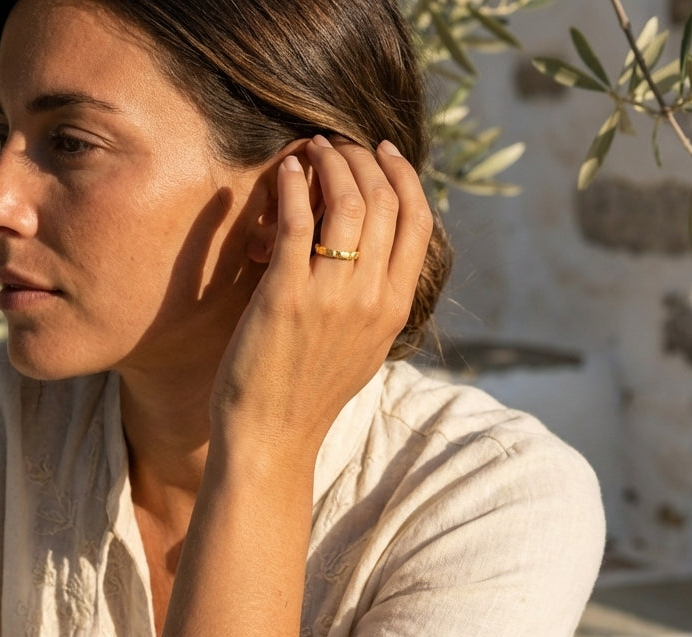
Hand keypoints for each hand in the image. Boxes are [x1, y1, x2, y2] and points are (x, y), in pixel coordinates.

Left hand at [212, 134, 432, 463]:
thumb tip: (377, 255)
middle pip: (386, 201)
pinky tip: (289, 172)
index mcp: (396, 307)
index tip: (383, 150)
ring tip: (313, 148)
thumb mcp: (363, 348)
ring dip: (332, 161)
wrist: (272, 437)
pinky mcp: (287, 295)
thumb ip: (376, 300)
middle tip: (339, 142)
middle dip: (364, 157)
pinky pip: (299, 221)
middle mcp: (372, 297)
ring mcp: (332, 296)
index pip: (419, 221)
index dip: (404, 175)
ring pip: (348, 201)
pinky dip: (297, 186)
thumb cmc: (309, 395)